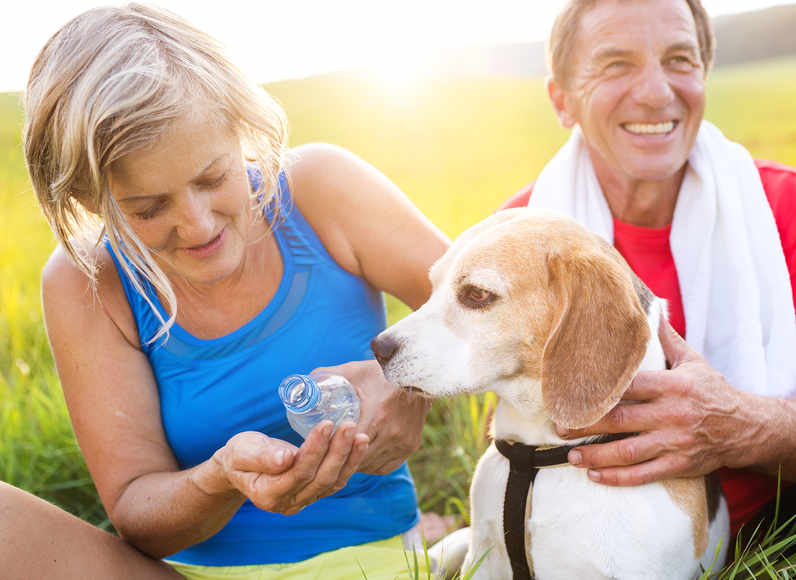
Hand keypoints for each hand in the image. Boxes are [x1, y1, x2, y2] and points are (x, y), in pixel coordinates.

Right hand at [213, 424, 368, 514]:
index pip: (299, 473)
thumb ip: (261, 456)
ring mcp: (303, 501)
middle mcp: (288, 503)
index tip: (326, 424)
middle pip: (320, 479)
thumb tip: (286, 459)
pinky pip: (336, 481)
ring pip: (332, 482)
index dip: (315, 450)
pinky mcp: (314, 493)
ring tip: (360, 436)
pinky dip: (349, 463)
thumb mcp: (242, 451)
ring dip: (349, 459)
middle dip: (338, 452)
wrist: (241, 467)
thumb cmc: (240, 455)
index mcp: (268, 494)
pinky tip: (358, 445)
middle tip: (348, 426)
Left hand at [321, 360, 431, 473]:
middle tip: (325, 452)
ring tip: (340, 453)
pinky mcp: (410, 447)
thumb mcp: (353, 371)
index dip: (331, 449)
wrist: (418, 374)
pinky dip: (370, 463)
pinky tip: (359, 455)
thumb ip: (325, 377)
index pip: (348, 446)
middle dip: (340, 458)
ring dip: (354, 463)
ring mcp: (403, 443)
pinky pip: (384, 466)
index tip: (318, 445)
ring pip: (371, 465)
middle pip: (357, 459)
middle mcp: (392, 434)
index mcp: (377, 417)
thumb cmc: (381, 371)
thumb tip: (299, 388)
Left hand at [556, 318, 760, 485]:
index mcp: (672, 386)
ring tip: (571, 455)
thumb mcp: (693, 361)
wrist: (747, 427)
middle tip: (560, 427)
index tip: (573, 393)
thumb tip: (652, 311)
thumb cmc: (713, 391)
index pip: (630, 386)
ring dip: (597, 455)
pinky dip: (618, 478)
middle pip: (622, 419)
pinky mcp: (679, 465)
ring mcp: (675, 442)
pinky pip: (644, 474)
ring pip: (629, 451)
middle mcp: (672, 414)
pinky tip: (595, 476)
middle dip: (587, 424)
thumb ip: (668, 340)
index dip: (600, 391)